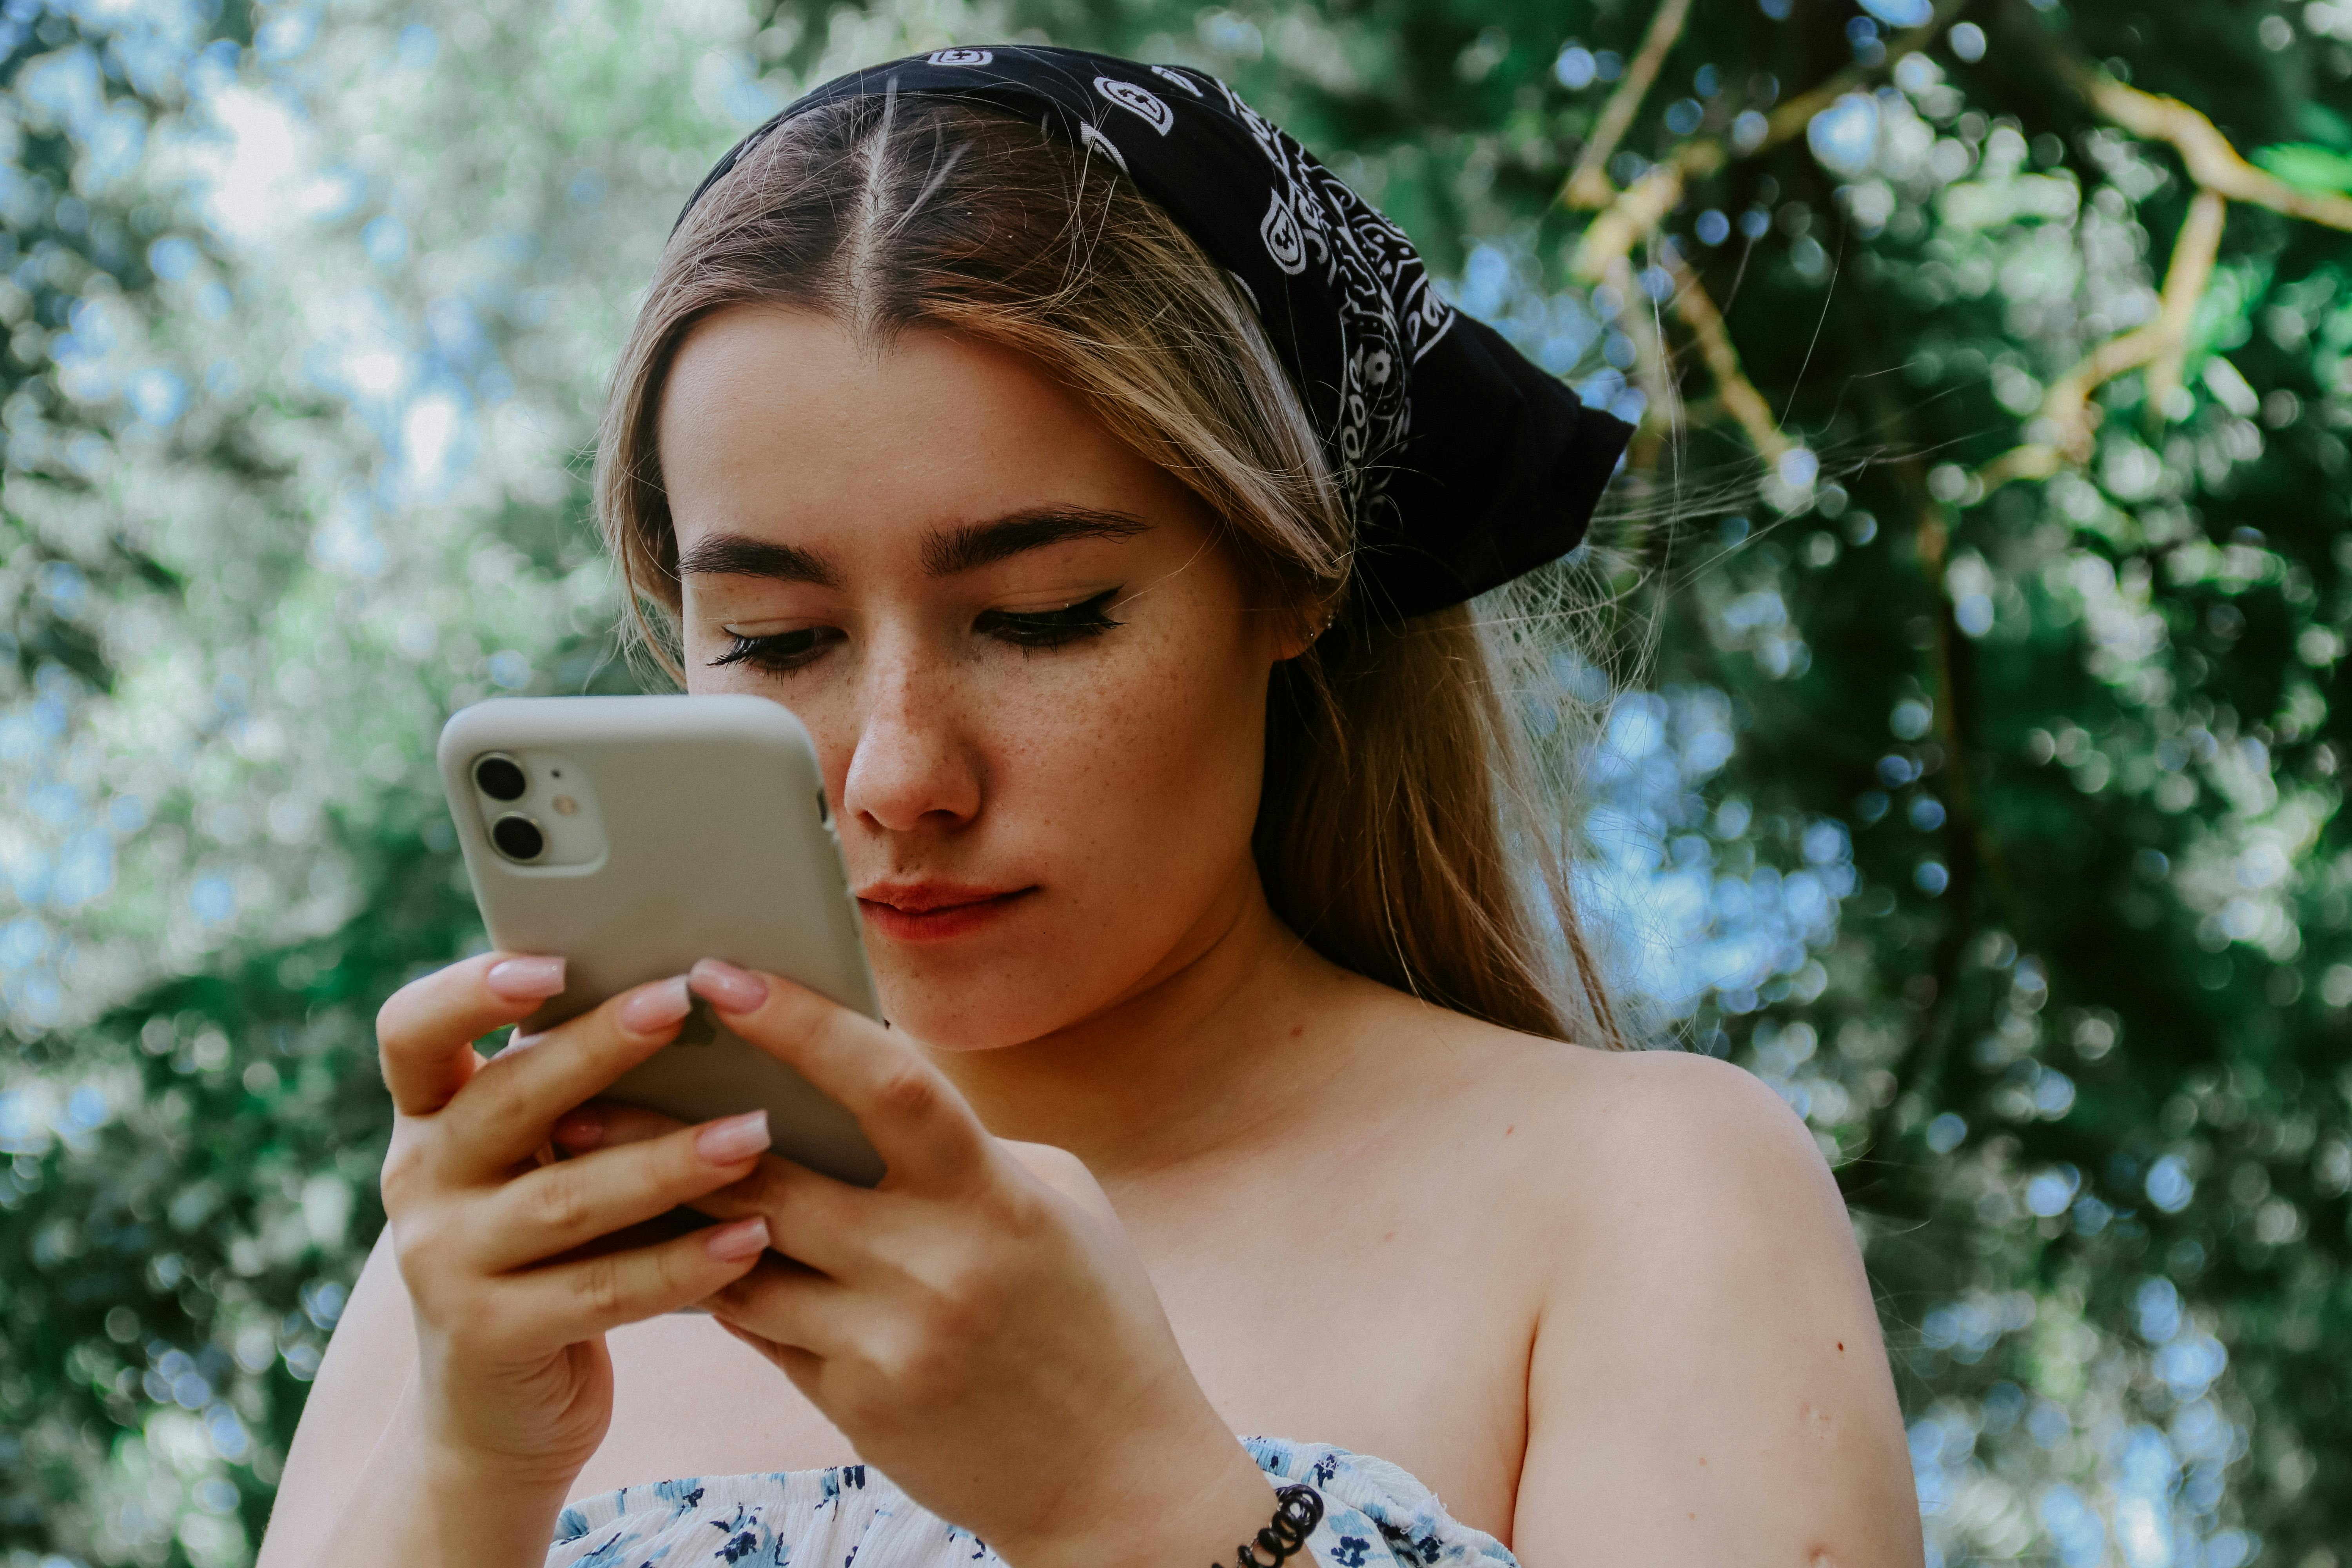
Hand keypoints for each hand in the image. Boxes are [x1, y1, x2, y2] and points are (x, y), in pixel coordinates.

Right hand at [373, 954, 777, 1492]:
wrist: (499, 1409)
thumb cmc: (550, 1250)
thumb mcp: (543, 1162)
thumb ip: (580, 1096)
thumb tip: (697, 998)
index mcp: (429, 1119)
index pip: (412, 1033)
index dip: (467, 992)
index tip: (549, 963)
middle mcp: (420, 1180)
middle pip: (507, 1101)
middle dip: (596, 1049)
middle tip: (679, 1004)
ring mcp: (443, 1263)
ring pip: (567, 1198)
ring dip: (668, 1162)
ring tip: (755, 1132)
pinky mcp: (489, 1335)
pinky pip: (599, 1291)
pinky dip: (681, 1264)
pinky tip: (750, 1238)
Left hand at [551, 958, 1276, 1567]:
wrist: (1117, 1479)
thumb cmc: (1094, 1320)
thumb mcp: (1053, 1206)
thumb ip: (960, 1150)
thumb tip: (862, 1085)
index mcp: (995, 1195)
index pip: (886, 1084)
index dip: (800, 1023)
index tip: (720, 975)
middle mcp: (935, 1267)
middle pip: (769, 1180)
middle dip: (663, 1127)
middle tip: (584, 1081)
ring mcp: (890, 1342)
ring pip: (741, 1261)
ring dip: (666, 1211)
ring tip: (594, 1166)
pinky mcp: (858, 1404)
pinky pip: (761, 1328)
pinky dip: (718, 1280)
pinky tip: (672, 1247)